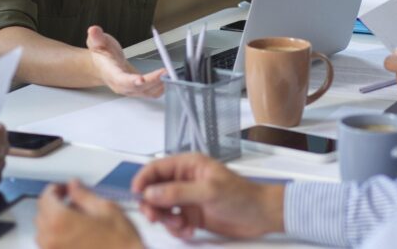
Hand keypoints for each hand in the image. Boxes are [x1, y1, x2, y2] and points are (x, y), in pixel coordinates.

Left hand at [36, 180, 141, 248]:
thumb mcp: (106, 208)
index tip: (65, 188)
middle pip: (41, 215)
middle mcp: (51, 239)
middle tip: (71, 200)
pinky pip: (51, 246)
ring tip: (76, 219)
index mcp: (60, 221)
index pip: (45, 198)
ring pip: (44, 232)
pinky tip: (77, 235)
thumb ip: (84, 194)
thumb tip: (74, 186)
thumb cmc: (120, 242)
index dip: (55, 189)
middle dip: (54, 205)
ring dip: (55, 222)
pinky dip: (58, 238)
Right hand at [87, 25, 165, 96]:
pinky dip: (160, 88)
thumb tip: (94, 30)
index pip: (120, 80)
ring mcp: (131, 89)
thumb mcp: (97, 42)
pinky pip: (151, 93)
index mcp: (111, 73)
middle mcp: (121, 85)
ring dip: (159, 85)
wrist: (104, 65)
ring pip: (146, 92)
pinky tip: (168, 80)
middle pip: (137, 88)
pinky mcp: (139, 89)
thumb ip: (96, 37)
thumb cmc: (103, 54)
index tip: (140, 80)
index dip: (130, 81)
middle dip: (151, 81)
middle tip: (164, 72)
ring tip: (170, 74)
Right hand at [132, 153, 284, 239]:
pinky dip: (177, 230)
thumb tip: (150, 192)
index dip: (143, 180)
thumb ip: (179, 192)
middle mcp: (185, 180)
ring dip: (166, 220)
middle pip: (154, 190)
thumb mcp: (209, 192)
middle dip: (152, 205)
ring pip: (161, 209)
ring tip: (180, 226)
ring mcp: (187, 198)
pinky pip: (172, 223)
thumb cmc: (241, 196)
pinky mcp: (191, 215)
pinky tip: (189, 231)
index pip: (156, 168)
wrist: (260, 215)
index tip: (137, 195)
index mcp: (189, 165)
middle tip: (156, 218)